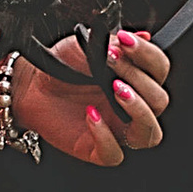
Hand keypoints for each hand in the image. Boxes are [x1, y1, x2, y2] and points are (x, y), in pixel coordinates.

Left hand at [16, 28, 170, 164]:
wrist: (32, 84)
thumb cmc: (63, 65)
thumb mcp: (88, 46)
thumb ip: (116, 43)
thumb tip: (143, 37)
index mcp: (136, 79)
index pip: (159, 69)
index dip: (147, 54)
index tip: (126, 40)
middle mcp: (132, 106)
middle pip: (159, 100)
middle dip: (138, 78)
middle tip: (112, 62)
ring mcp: (118, 129)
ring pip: (150, 134)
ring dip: (139, 111)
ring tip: (115, 90)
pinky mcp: (97, 149)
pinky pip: (114, 154)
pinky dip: (105, 136)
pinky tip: (90, 114)